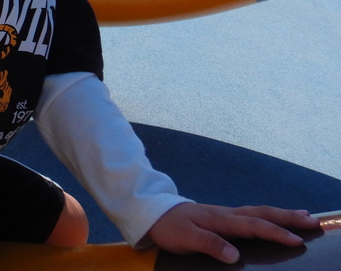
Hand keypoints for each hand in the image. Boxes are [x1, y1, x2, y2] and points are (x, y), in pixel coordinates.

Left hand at [147, 202, 318, 263]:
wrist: (155, 214)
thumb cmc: (170, 227)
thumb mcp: (186, 238)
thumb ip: (210, 245)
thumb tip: (234, 255)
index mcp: (221, 220)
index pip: (254, 226)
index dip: (275, 233)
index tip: (296, 240)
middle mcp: (228, 214)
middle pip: (263, 214)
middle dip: (289, 218)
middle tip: (314, 221)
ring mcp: (227, 215)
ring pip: (260, 213)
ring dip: (282, 214)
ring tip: (305, 216)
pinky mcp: (224, 218)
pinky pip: (252, 216)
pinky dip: (269, 216)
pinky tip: (275, 219)